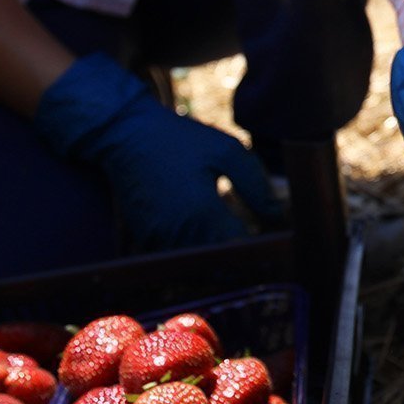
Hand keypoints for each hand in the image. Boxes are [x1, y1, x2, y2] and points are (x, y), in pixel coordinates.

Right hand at [33, 53, 281, 248]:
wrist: (127, 135)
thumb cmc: (181, 140)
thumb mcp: (227, 151)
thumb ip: (255, 186)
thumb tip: (277, 216)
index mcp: (202, 213)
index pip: (240, 251)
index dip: (259, 250)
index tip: (271, 241)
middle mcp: (178, 235)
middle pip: (219, 266)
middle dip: (240, 259)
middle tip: (256, 243)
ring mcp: (157, 241)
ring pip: (197, 268)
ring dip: (216, 258)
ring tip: (232, 239)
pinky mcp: (144, 241)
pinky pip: (176, 258)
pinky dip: (193, 253)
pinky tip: (203, 233)